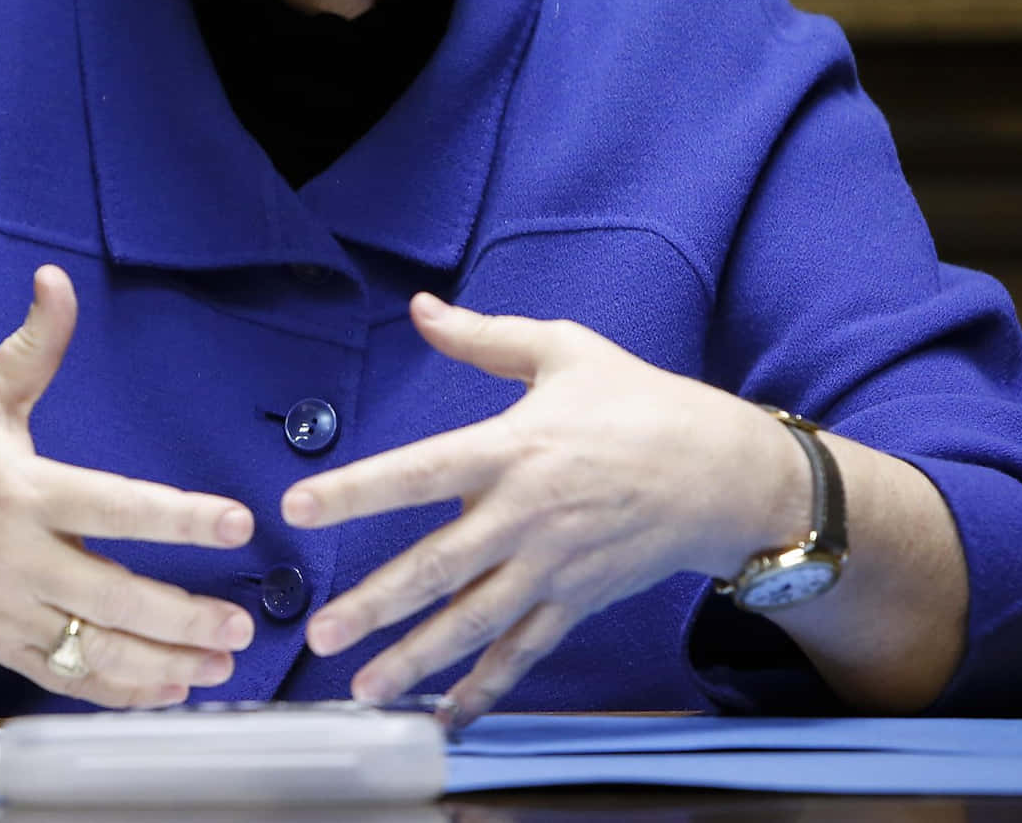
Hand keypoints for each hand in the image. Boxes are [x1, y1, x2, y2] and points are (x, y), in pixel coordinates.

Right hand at [0, 265, 257, 707]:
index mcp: (22, 494)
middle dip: (183, 615)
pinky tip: (171, 690)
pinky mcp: (0, 650)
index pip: (115, 508)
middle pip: (113, 598)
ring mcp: (9, 614)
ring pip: (96, 650)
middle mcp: (18, 561)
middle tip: (243, 622)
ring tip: (223, 663)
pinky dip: (120, 691)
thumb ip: (31, 346)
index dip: (179, 519)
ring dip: (164, 662)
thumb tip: (56, 279)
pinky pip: (67, 681)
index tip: (237, 524)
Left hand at [282, 294, 800, 723]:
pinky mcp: (578, 599)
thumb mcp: (564, 350)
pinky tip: (448, 713)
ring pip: (474, 621)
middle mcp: (526, 514)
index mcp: (513, 447)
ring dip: (417, 658)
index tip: (299, 506)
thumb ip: (484, 337)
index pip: (419, 470)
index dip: (356, 489)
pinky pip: (524, 649)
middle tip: (320, 631)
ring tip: (364, 688)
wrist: (723, 471)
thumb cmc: (641, 403)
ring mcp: (553, 566)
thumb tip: (421, 309)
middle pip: (439, 565)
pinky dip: (487, 685)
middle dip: (376, 602)